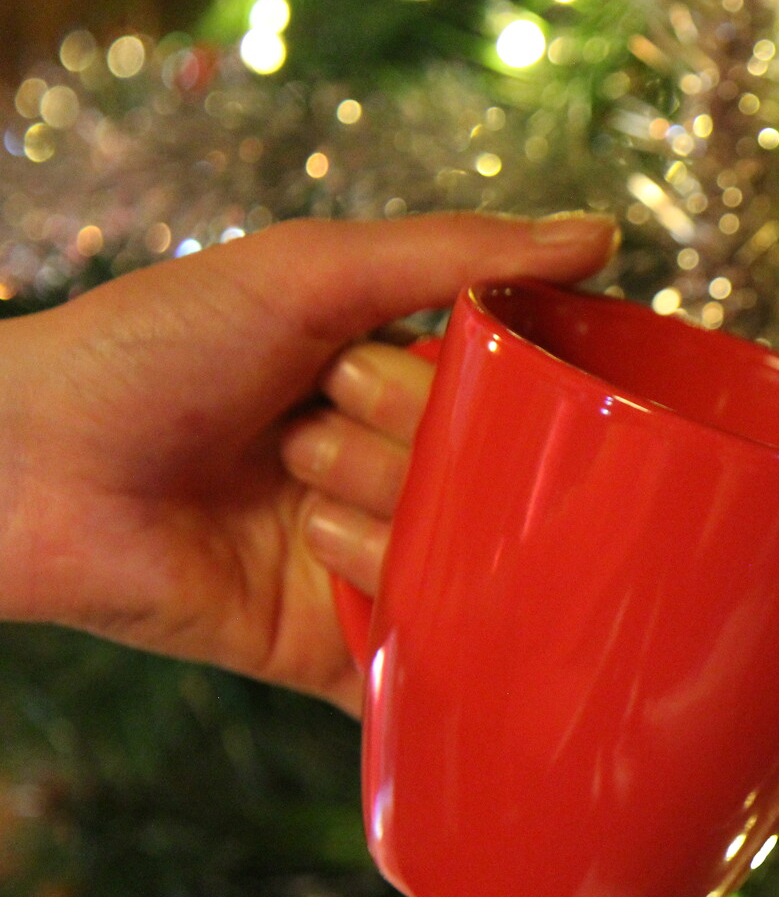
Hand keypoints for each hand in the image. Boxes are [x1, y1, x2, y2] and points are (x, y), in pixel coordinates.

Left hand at [0, 212, 618, 713]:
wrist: (23, 466)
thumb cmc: (149, 347)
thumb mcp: (310, 271)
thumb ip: (454, 254)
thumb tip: (603, 234)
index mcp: (394, 391)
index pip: (508, 400)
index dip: (489, 387)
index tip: (465, 374)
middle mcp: (392, 478)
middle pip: (485, 484)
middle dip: (410, 449)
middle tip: (316, 425)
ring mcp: (365, 566)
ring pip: (457, 567)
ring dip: (382, 526)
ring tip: (295, 499)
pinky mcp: (333, 649)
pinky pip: (419, 662)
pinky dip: (430, 652)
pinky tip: (410, 614)